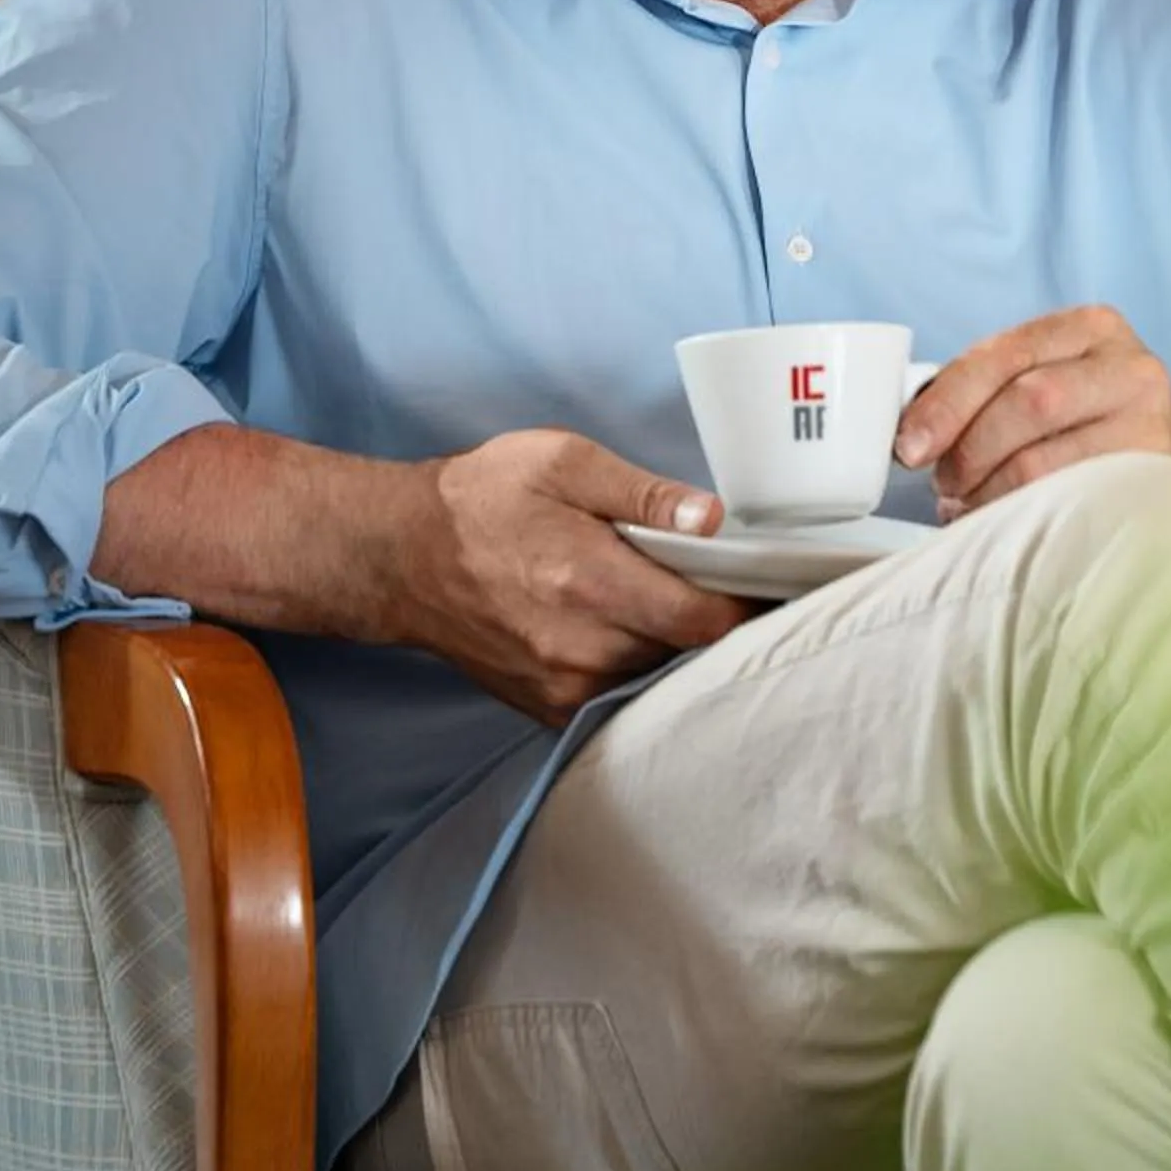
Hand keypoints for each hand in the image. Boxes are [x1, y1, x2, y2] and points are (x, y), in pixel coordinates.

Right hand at [387, 431, 754, 723]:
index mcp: (592, 582)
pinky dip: (640, 666)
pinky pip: (623, 696)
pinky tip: (634, 629)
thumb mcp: (562, 462)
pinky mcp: (550, 707)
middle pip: (689, 653)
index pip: (704, 620)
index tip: (767, 584)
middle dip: (716, 621)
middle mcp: (583, 649)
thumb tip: (712, 519)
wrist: (403, 556)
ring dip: (677, 646)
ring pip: (659, 678)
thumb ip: (643, 492)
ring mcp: (565, 687)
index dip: (746, 605)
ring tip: (676, 600)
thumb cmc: (484, 499)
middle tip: (727, 583)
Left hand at [894, 306, 1170, 519]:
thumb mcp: (1049, 376)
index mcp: (1089, 328)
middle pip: (1029, 402)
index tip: (910, 445)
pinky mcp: (1154, 479)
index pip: (1005, 355)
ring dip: (989, 492)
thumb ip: (989, 387)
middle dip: (969, 449)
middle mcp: (1128, 366)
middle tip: (944, 483)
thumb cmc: (1089, 417)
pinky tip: (1004, 520)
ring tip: (968, 505)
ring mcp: (1149, 423)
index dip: (949, 401)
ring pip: (1047, 461)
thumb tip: (913, 431)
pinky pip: (1070, 502)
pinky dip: (1022, 515)